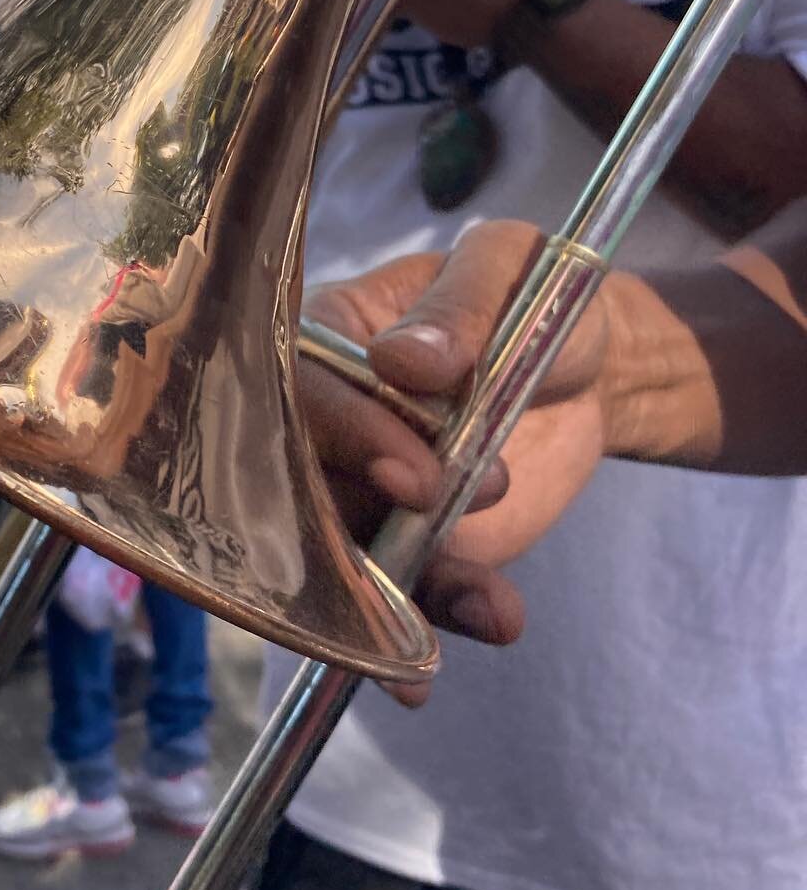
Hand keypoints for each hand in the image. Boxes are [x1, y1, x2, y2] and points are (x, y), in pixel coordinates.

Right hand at [300, 222, 612, 666]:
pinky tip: (496, 617)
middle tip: (438, 503)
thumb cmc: (530, 294)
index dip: (344, 434)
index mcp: (328, 340)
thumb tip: (400, 359)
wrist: (590, 369)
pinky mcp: (411, 544)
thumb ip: (457, 312)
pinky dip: (446, 611)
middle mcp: (327, 424)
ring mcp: (364, 491)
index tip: (414, 470)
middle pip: (299, 484)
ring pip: (344, 554)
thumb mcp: (507, 272)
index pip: (300, 390)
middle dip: (360, 512)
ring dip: (404, 585)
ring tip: (487, 602)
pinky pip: (409, 590)